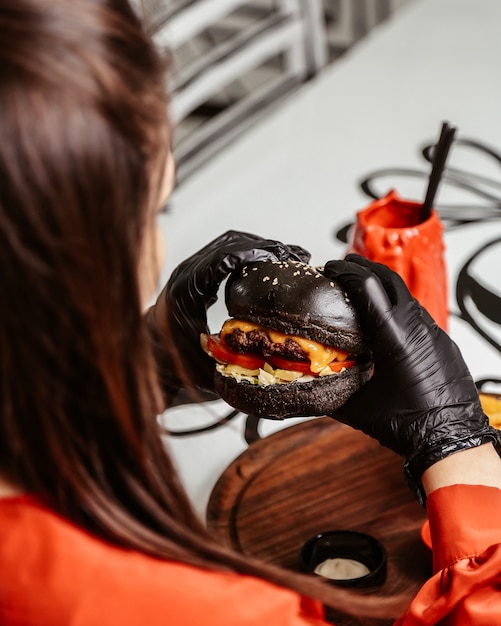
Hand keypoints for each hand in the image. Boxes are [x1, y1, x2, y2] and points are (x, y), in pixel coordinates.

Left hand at [147, 230, 309, 402]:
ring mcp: (191, 270)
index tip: (283, 257)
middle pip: (229, 243)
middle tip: (295, 256)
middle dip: (266, 246)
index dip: (255, 253)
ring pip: (229, 243)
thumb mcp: (207, 366)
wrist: (150, 358)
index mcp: (186, 292)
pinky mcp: (197, 272)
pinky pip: (226, 252)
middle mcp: (187, 274)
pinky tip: (270, 263)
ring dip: (260, 246)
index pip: (223, 258)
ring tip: (289, 257)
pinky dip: (250, 253)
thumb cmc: (174, 364)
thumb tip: (270, 353)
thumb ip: (235, 359)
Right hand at [324, 254, 499, 502]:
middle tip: (344, 266)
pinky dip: (398, 307)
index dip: (346, 272)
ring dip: (382, 287)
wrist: (452, 441)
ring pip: (406, 296)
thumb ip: (331, 393)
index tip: (331, 268)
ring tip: (361, 291)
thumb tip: (308, 387)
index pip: (368, 287)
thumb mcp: (360, 408)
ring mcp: (434, 333)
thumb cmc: (412, 426)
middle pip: (389, 280)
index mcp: (395, 339)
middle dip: (364, 268)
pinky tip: (386, 321)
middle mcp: (418, 329)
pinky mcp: (443, 342)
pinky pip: (418, 314)